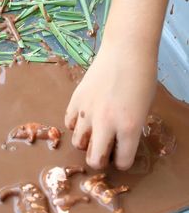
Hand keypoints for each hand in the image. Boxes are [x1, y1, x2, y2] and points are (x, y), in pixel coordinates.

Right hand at [65, 41, 156, 169]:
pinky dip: (75, 124)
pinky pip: (68, 122)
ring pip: (77, 143)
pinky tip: (84, 118)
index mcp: (129, 127)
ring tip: (93, 132)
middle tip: (104, 151)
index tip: (122, 155)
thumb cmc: (142, 77)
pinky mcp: (75, 99)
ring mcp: (87, 111)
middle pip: (94, 160)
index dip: (123, 161)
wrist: (125, 51)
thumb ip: (130, 128)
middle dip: (100, 161)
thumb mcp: (144, 108)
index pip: (122, 161)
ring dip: (86, 142)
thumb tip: (117, 139)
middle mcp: (106, 124)